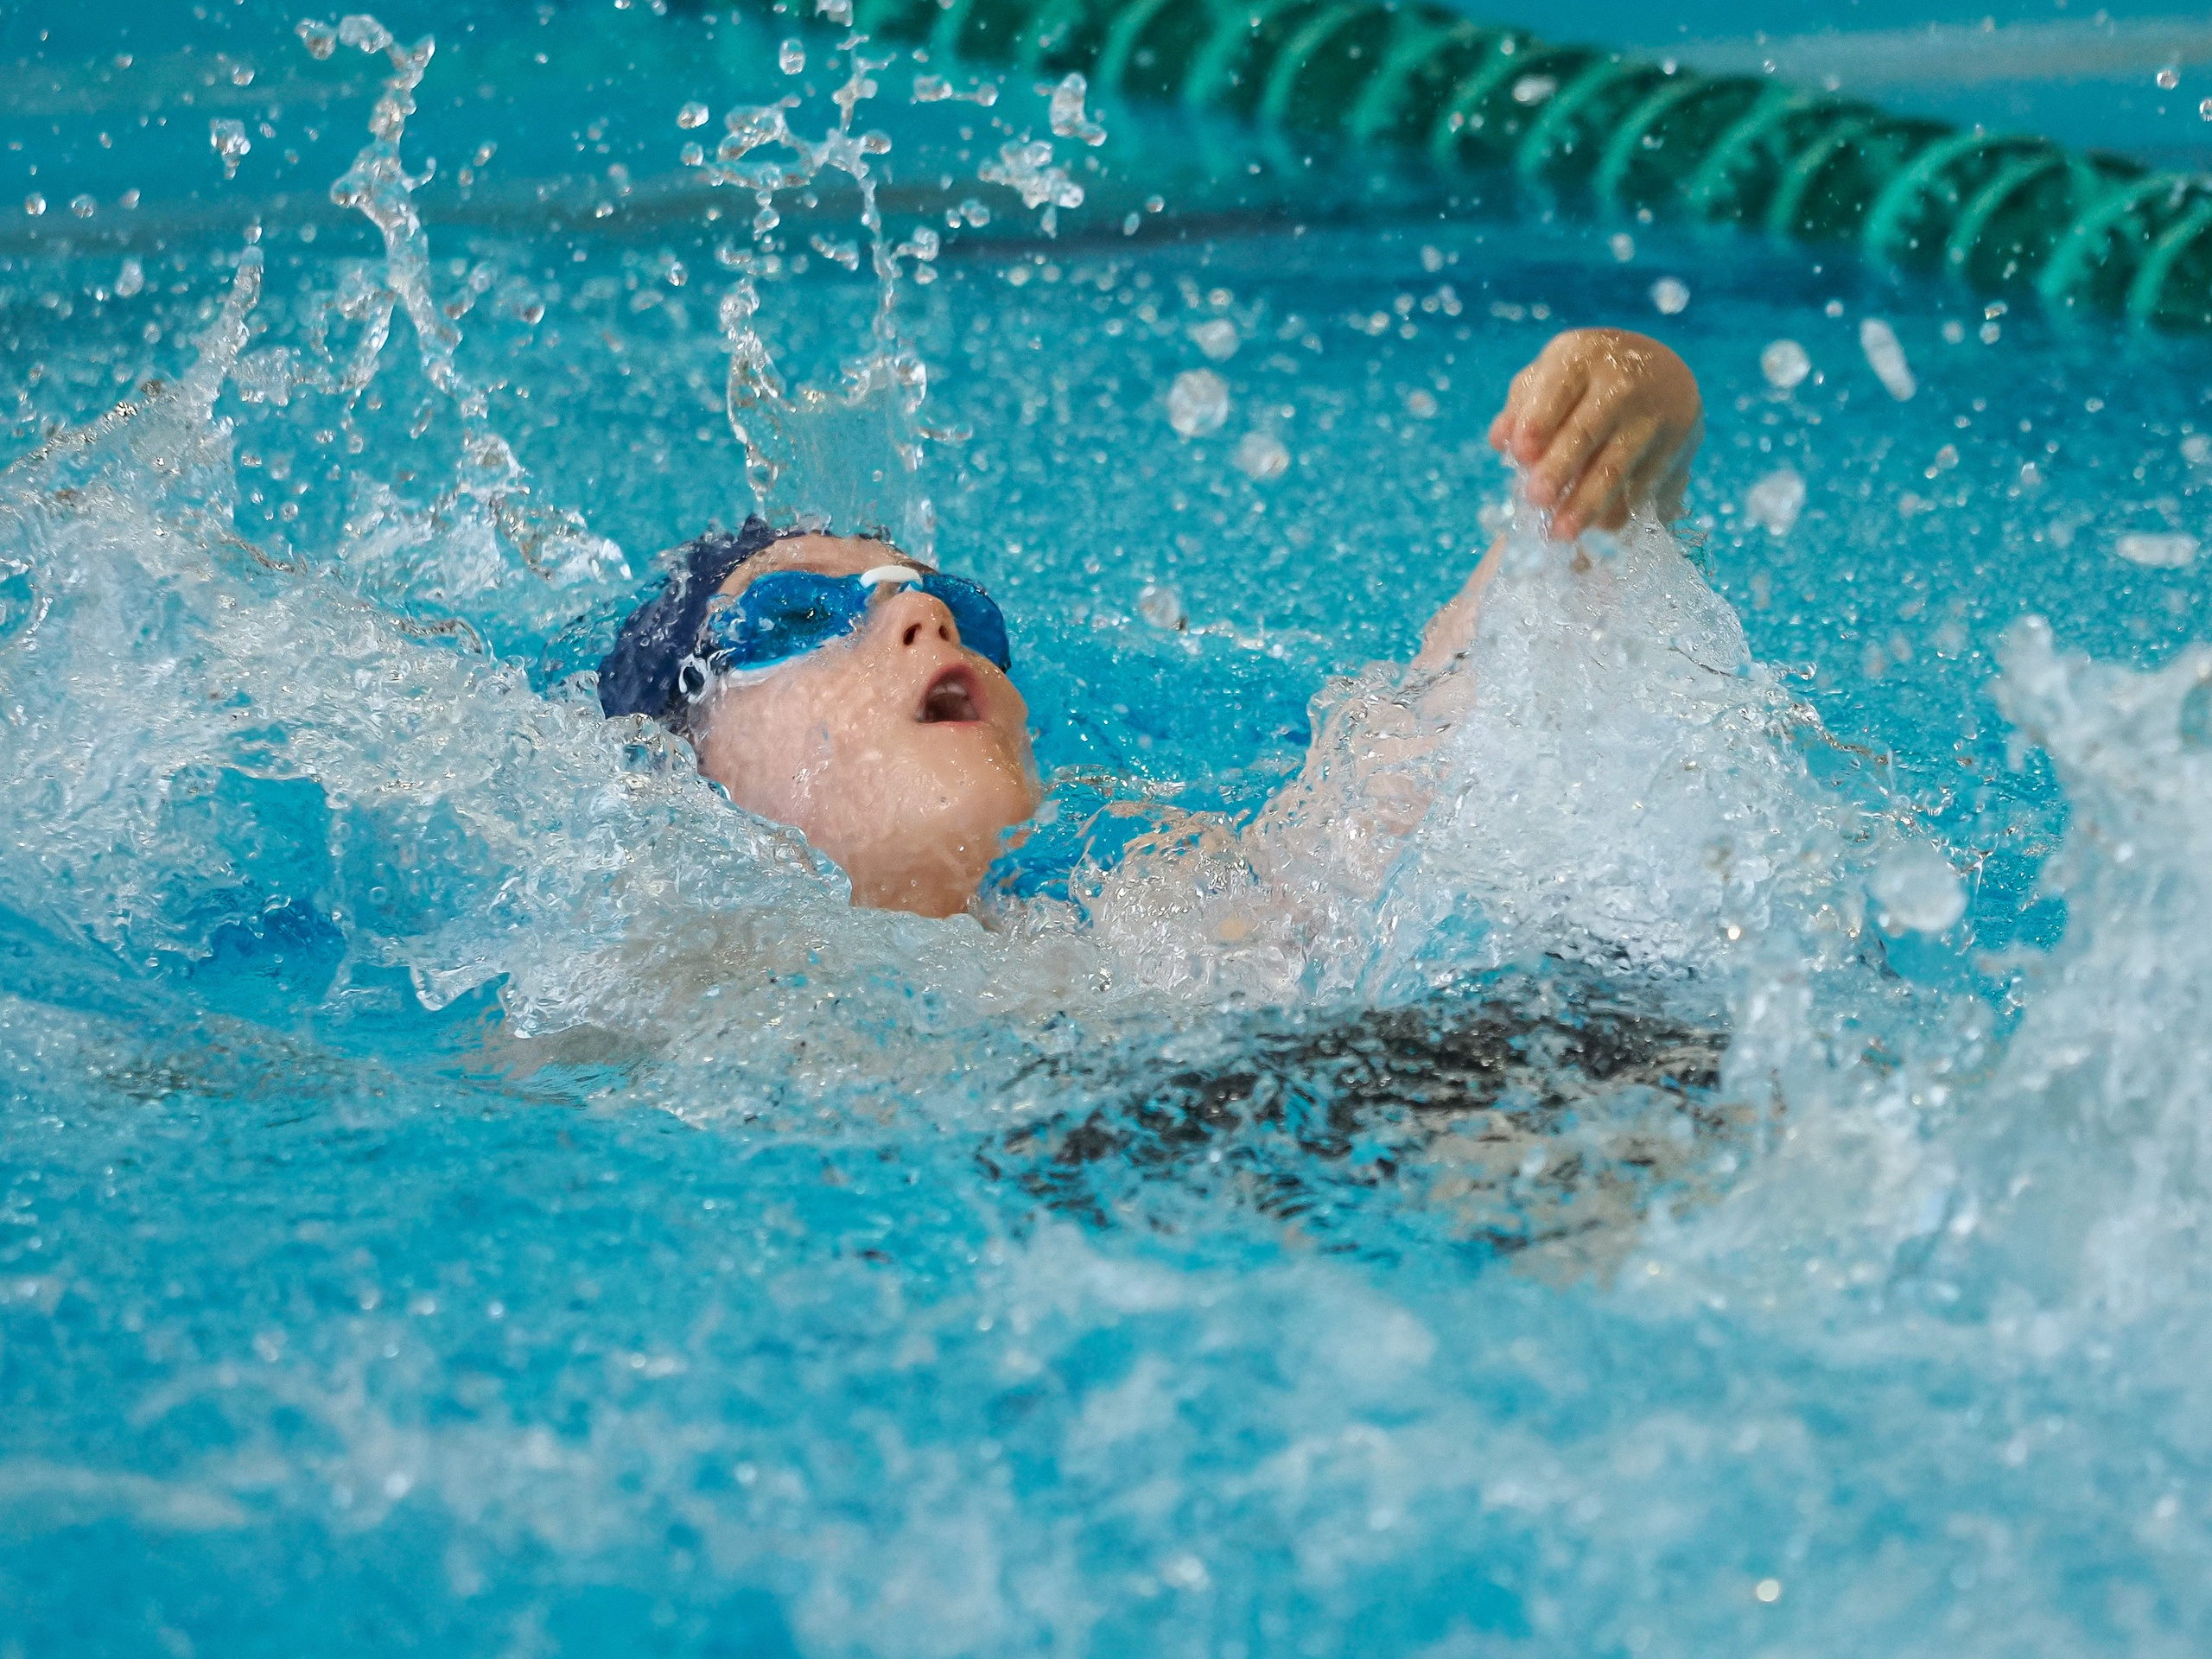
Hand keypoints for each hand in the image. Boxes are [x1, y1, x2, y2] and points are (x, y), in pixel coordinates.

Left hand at [1486, 328, 1702, 541]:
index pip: (1558, 388)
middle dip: (1560, 468)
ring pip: (1616, 466)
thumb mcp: (1553, 375)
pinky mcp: (1674, 449)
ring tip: (1561, 532)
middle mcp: (1621, 383)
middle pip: (1587, 431)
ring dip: (1587, 503)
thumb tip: (1501, 441)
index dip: (1538, 421)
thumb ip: (1522, 406)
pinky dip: (1618, 512)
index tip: (1520, 454)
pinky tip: (1597, 529)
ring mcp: (1652, 417)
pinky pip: (1642, 487)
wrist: (1663, 374)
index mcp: (1582, 357)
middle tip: (1535, 499)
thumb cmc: (1587, 381)